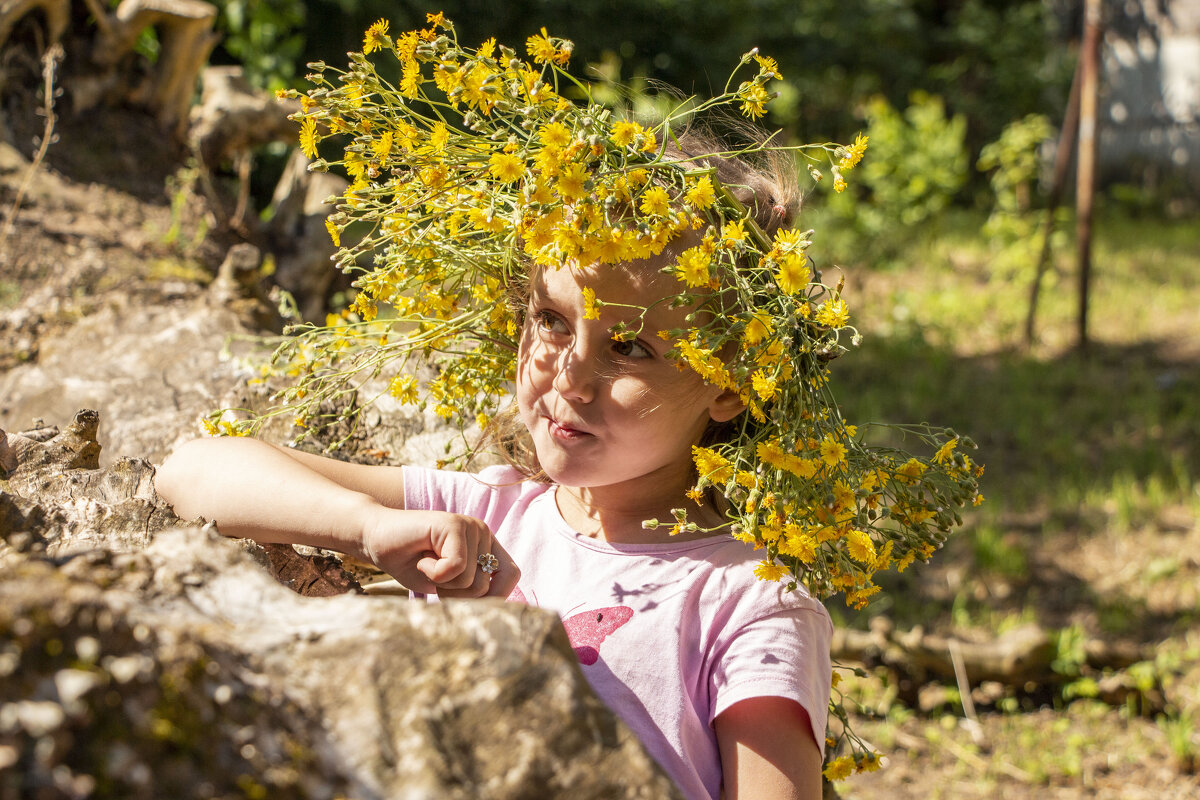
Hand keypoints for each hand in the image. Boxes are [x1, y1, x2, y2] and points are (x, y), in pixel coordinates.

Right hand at [360, 507, 519, 598]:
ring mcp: (471, 526)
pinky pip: (456, 566)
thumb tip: (497, 611)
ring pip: (471, 580)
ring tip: (427, 563)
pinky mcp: (454, 524)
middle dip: (457, 594)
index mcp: (487, 547)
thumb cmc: (411, 563)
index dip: (493, 596)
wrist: (376, 540)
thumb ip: (473, 592)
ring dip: (442, 583)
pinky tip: (422, 558)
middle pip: (487, 587)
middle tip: (436, 577)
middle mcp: (484, 534)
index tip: (461, 598)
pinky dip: (434, 573)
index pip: (511, 576)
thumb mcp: (447, 586)